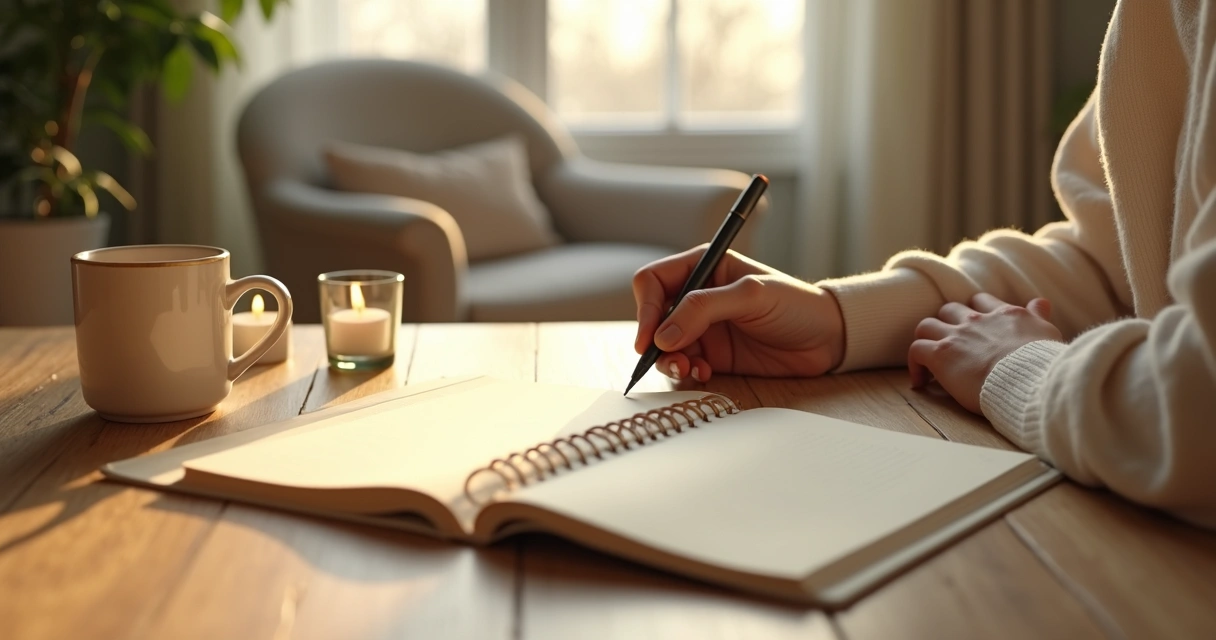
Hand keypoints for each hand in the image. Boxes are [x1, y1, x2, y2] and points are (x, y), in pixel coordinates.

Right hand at [632, 245, 844, 381]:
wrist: (828, 339)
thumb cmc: (796, 305)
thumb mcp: (751, 296)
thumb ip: (704, 309)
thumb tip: (663, 335)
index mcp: (703, 268)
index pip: (654, 282)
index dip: (645, 308)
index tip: (649, 337)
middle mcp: (696, 297)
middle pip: (652, 317)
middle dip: (654, 340)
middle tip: (668, 358)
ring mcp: (702, 328)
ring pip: (664, 346)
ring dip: (669, 360)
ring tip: (689, 369)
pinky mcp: (712, 356)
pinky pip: (684, 365)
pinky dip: (687, 372)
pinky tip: (705, 374)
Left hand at [908, 293, 1062, 412]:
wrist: (1028, 378)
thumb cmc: (1042, 363)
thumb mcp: (1047, 333)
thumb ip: (1039, 316)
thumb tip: (1042, 303)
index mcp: (1004, 314)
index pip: (981, 302)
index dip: (975, 312)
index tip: (975, 328)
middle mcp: (977, 320)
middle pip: (950, 309)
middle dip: (948, 324)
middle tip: (951, 343)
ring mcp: (956, 335)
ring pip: (927, 325)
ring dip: (927, 339)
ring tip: (931, 359)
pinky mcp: (940, 354)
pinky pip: (916, 350)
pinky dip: (915, 364)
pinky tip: (922, 381)